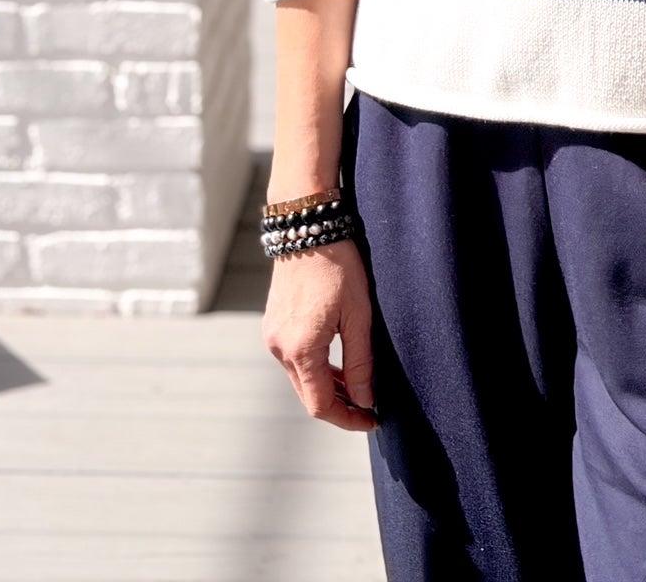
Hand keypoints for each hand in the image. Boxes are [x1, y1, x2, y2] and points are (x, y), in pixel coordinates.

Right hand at [263, 237, 376, 432]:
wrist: (308, 226)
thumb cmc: (338, 266)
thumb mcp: (359, 315)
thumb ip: (360, 363)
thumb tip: (364, 400)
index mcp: (301, 349)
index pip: (320, 405)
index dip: (348, 418)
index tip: (372, 418)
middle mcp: (280, 348)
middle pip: (308, 395)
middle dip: (339, 405)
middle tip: (369, 406)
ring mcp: (273, 336)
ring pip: (301, 378)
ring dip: (327, 386)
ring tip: (357, 386)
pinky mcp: (273, 324)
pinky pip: (294, 359)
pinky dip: (315, 368)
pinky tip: (336, 363)